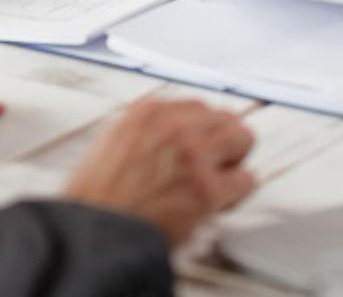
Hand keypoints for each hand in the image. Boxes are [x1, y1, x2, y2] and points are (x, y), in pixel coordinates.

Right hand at [64, 98, 256, 244]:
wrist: (95, 235)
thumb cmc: (99, 201)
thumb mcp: (114, 145)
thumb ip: (148, 133)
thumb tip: (177, 136)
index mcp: (147, 113)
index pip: (197, 107)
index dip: (201, 131)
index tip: (200, 146)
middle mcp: (173, 126)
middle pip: (224, 117)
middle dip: (222, 143)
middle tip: (214, 165)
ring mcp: (194, 155)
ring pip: (243, 138)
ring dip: (234, 161)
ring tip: (218, 182)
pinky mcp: (207, 189)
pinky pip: (247, 181)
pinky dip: (237, 194)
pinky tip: (218, 204)